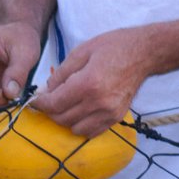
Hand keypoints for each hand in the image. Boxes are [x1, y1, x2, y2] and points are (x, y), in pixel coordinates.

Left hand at [32, 27, 150, 137]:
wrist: (143, 53)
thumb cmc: (113, 47)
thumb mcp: (82, 51)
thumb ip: (62, 72)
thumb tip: (47, 90)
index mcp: (88, 84)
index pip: (54, 104)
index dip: (40, 104)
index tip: (35, 100)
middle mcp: (98, 103)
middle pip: (62, 118)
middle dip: (50, 111)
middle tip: (49, 100)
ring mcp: (109, 113)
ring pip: (75, 129)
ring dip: (65, 119)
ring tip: (65, 105)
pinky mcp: (117, 118)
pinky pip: (91, 131)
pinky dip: (81, 125)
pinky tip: (80, 111)